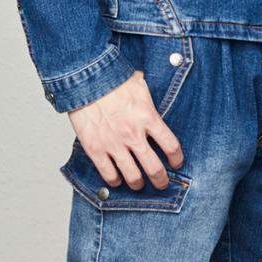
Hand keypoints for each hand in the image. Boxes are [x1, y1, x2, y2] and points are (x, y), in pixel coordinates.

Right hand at [68, 71, 183, 190]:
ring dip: (138, 184)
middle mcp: (133, 134)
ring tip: (138, 183)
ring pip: (133, 177)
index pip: (171, 146)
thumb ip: (150, 102)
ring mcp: (114, 144)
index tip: (177, 163)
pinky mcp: (96, 149)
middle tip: (161, 183)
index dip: (177, 159)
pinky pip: (109, 175)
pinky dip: (115, 181)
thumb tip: (156, 107)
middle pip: (155, 169)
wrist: (84, 77)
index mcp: (147, 117)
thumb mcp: (140, 84)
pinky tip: (117, 179)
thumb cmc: (110, 78)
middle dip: (161, 180)